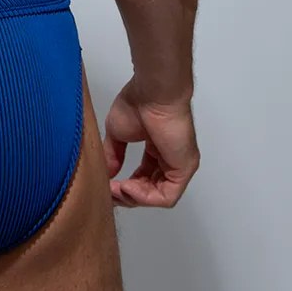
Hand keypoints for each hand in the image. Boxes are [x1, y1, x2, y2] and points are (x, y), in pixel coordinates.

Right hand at [102, 78, 198, 207]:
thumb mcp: (117, 133)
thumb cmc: (138, 104)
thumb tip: (107, 174)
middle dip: (128, 194)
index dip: (125, 186)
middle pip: (151, 189)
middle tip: (110, 191)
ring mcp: (179, 165)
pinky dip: (146, 197)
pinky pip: (167, 195)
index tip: (107, 185)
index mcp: (157, 149)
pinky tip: (127, 187)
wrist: (154, 93)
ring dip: (134, 197)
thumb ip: (113, 155)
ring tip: (116, 189)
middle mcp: (171, 159)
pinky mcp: (184, 170)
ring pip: (158, 195)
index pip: (144, 177)